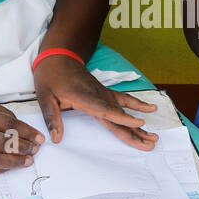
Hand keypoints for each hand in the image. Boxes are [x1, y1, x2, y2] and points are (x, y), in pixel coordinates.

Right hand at [0, 93, 43, 173]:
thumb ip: (0, 112)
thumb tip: (20, 127)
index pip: (9, 125)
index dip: (27, 132)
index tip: (39, 138)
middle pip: (3, 143)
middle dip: (23, 148)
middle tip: (35, 150)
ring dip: (14, 162)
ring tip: (27, 161)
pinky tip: (9, 167)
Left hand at [33, 55, 157, 148]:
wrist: (58, 56)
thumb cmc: (50, 76)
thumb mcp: (44, 96)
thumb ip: (52, 117)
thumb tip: (56, 138)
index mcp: (83, 98)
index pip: (105, 110)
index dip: (122, 118)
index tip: (139, 123)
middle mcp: (98, 96)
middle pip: (119, 116)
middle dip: (136, 131)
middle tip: (151, 142)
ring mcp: (103, 93)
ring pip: (124, 111)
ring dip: (139, 125)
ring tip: (154, 136)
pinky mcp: (105, 92)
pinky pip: (124, 99)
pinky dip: (138, 105)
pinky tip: (151, 109)